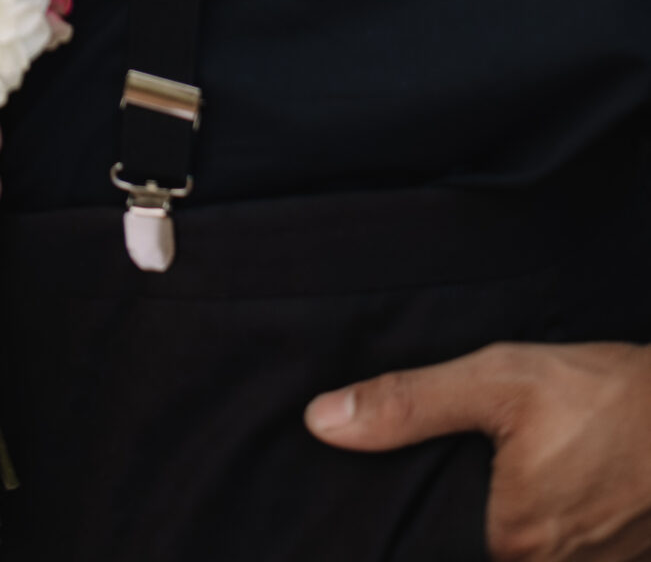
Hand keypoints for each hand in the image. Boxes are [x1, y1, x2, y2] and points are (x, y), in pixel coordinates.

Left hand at [306, 342, 650, 560]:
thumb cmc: (603, 395)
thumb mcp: (499, 380)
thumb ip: (409, 404)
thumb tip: (323, 423)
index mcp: (510, 543)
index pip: (433, 547)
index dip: (413, 521)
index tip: (401, 490)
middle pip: (475, 550)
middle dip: (460, 517)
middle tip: (457, 467)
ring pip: (520, 552)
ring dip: (505, 522)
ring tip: (513, 469)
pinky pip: (561, 552)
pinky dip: (546, 525)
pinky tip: (547, 483)